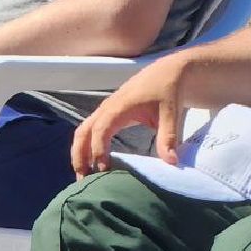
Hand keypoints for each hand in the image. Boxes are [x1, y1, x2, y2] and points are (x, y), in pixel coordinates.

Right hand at [70, 56, 189, 176]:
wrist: (169, 72)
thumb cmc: (168, 91)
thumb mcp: (171, 113)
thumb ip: (168, 137)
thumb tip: (170, 162)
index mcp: (120, 106)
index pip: (101, 129)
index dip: (99, 149)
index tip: (103, 170)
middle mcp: (108, 108)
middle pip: (83, 131)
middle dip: (80, 155)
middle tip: (83, 179)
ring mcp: (107, 110)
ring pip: (84, 131)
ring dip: (80, 152)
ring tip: (84, 176)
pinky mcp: (110, 113)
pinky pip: (91, 130)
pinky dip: (87, 146)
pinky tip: (93, 163)